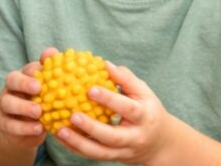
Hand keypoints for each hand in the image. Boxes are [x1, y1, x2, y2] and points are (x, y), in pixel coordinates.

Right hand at [0, 46, 60, 148]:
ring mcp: (4, 105)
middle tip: (38, 88)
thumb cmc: (39, 106)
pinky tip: (38, 128)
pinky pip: (9, 124)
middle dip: (24, 82)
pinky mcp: (2, 123)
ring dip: (22, 106)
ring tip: (38, 112)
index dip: (35, 69)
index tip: (45, 71)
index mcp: (24, 77)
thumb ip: (52, 74)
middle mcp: (11, 88)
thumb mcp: (48, 92)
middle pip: (12, 79)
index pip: (28, 69)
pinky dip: (23, 127)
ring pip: (7, 102)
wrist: (21, 129)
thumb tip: (54, 53)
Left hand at [55, 61, 173, 164]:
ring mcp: (124, 152)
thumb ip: (126, 79)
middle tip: (72, 115)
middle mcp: (134, 137)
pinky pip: (93, 156)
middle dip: (91, 127)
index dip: (109, 99)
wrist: (160, 144)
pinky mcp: (114, 159)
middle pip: (112, 136)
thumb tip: (105, 64)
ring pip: (100, 152)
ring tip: (60, 130)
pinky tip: (60, 137)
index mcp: (143, 116)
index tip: (90, 89)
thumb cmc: (148, 110)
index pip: (127, 108)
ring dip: (79, 143)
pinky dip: (76, 148)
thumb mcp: (144, 93)